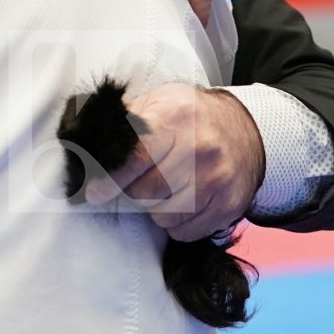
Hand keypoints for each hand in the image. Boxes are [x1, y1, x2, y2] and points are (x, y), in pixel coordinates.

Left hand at [87, 83, 264, 241]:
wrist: (247, 130)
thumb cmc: (191, 117)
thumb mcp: (159, 102)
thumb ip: (125, 121)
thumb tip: (85, 140)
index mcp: (175, 116)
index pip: (136, 156)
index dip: (110, 179)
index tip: (94, 193)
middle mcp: (199, 148)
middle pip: (147, 192)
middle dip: (134, 192)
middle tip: (136, 184)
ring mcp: (217, 179)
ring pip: (165, 216)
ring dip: (156, 208)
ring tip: (165, 188)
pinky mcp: (228, 206)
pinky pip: (185, 232)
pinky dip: (177, 223)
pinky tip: (183, 201)